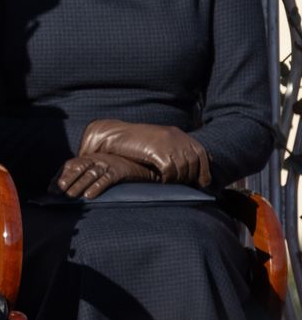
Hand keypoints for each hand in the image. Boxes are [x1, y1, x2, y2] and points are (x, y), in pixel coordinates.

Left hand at [55, 153, 159, 198]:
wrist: (142, 162)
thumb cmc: (116, 168)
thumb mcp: (99, 168)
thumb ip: (84, 176)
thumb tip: (65, 190)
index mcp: (89, 157)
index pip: (70, 165)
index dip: (60, 176)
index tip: (50, 188)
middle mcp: (96, 159)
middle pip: (78, 167)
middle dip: (66, 179)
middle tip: (58, 190)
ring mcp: (108, 163)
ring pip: (90, 174)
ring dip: (79, 185)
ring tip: (70, 195)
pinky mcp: (119, 171)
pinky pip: (106, 179)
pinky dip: (97, 187)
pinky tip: (89, 196)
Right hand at [79, 119, 211, 186]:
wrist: (115, 134)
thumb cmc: (135, 140)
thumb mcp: (159, 140)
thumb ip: (175, 148)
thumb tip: (192, 166)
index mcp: (179, 134)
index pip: (202, 155)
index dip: (204, 171)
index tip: (202, 183)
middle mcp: (177, 138)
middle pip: (194, 165)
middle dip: (190, 178)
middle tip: (182, 186)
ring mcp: (168, 145)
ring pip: (183, 171)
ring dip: (177, 180)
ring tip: (168, 183)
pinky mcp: (158, 153)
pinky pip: (170, 172)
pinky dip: (167, 179)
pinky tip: (160, 180)